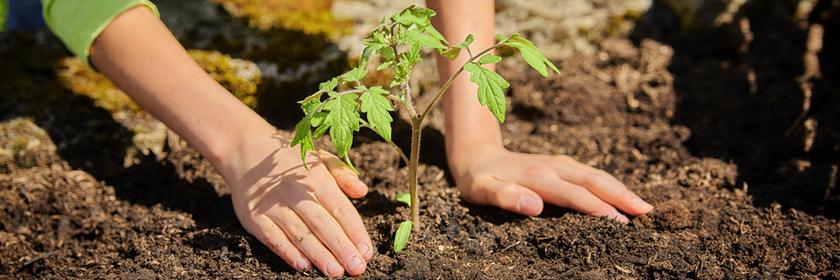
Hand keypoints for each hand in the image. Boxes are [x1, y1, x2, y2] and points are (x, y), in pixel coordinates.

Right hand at [219, 133, 371, 276]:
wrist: (246, 150)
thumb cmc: (291, 160)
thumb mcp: (319, 157)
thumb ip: (343, 174)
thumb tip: (362, 191)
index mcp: (316, 178)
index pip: (341, 209)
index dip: (355, 232)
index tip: (367, 251)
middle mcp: (295, 192)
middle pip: (323, 225)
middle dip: (341, 248)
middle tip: (357, 268)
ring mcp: (272, 205)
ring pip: (300, 234)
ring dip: (319, 255)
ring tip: (335, 272)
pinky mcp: (253, 217)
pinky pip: (273, 238)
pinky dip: (288, 253)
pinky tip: (304, 266)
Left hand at [448, 144, 653, 222]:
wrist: (476, 154)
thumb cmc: (478, 179)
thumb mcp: (482, 190)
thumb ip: (505, 196)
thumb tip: (534, 205)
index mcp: (539, 176)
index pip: (575, 195)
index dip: (598, 208)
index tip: (621, 223)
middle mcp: (554, 167)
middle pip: (594, 181)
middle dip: (621, 196)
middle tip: (648, 213)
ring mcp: (559, 164)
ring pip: (596, 175)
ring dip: (620, 189)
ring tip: (644, 207)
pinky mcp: (561, 165)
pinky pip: (590, 175)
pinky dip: (609, 185)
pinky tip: (620, 196)